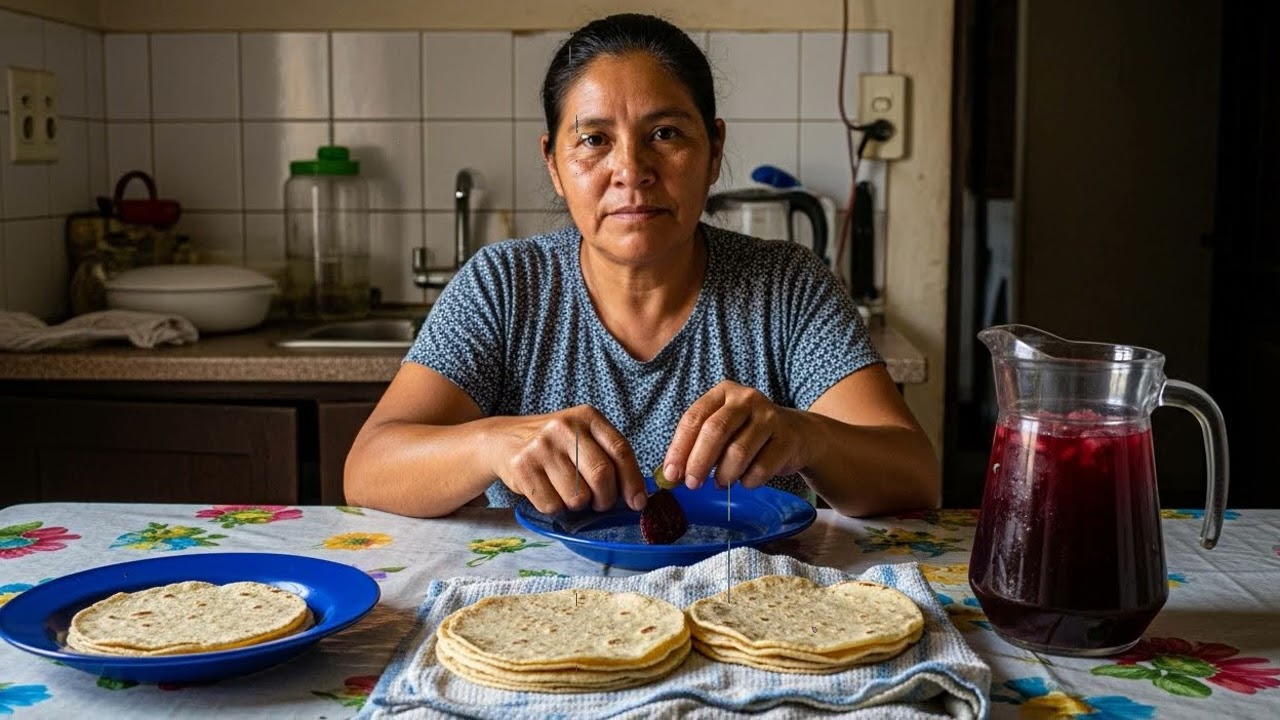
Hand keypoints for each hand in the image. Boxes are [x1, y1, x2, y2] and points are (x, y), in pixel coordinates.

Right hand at [487, 405, 646, 514]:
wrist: (504, 439)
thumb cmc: (554, 445)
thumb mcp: (582, 437)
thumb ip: (608, 457)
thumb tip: (637, 497)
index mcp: (587, 416)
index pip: (620, 450)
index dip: (633, 481)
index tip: (637, 502)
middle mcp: (565, 427)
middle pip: (601, 475)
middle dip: (605, 499)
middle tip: (600, 503)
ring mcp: (542, 446)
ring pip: (577, 496)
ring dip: (578, 505)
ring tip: (569, 493)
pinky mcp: (523, 467)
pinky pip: (552, 505)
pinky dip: (555, 508)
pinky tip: (549, 493)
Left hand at [662, 380, 814, 489]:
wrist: (796, 435)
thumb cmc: (748, 435)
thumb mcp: (722, 433)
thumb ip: (695, 449)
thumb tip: (669, 476)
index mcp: (723, 393)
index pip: (694, 418)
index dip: (679, 448)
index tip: (671, 474)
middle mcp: (746, 399)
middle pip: (715, 431)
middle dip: (699, 462)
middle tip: (692, 484)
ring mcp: (769, 417)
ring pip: (738, 451)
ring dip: (724, 474)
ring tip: (721, 483)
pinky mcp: (787, 438)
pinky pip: (761, 467)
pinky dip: (748, 481)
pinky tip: (745, 481)